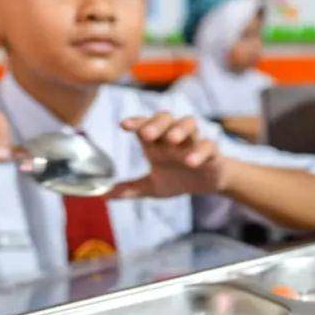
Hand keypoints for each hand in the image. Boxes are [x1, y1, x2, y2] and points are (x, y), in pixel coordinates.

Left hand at [107, 112, 228, 198]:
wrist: (209, 183)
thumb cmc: (179, 178)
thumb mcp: (152, 186)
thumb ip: (130, 188)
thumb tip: (103, 196)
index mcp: (158, 142)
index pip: (145, 125)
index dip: (136, 122)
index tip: (124, 126)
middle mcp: (174, 137)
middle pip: (165, 118)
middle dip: (156, 124)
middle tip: (146, 134)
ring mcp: (193, 142)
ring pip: (189, 124)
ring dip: (180, 129)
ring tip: (172, 140)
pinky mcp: (211, 152)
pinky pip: (208, 145)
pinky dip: (200, 151)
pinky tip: (191, 162)